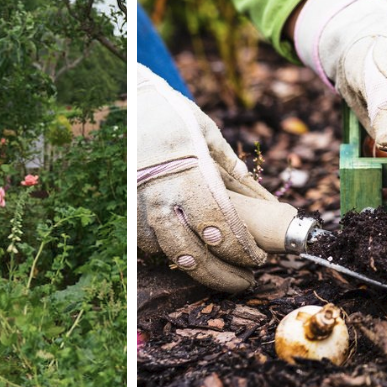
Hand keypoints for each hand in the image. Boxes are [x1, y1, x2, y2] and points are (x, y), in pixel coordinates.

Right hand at [137, 65, 296, 292]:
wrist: (127, 106)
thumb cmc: (171, 115)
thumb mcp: (207, 132)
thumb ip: (230, 167)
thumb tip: (260, 197)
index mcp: (190, 176)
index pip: (221, 228)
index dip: (242, 251)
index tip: (259, 259)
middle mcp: (163, 197)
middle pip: (194, 255)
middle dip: (223, 276)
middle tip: (245, 280)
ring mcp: (141, 207)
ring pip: (170, 256)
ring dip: (198, 271)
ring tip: (221, 274)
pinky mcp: (127, 211)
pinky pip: (148, 246)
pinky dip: (170, 255)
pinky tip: (188, 255)